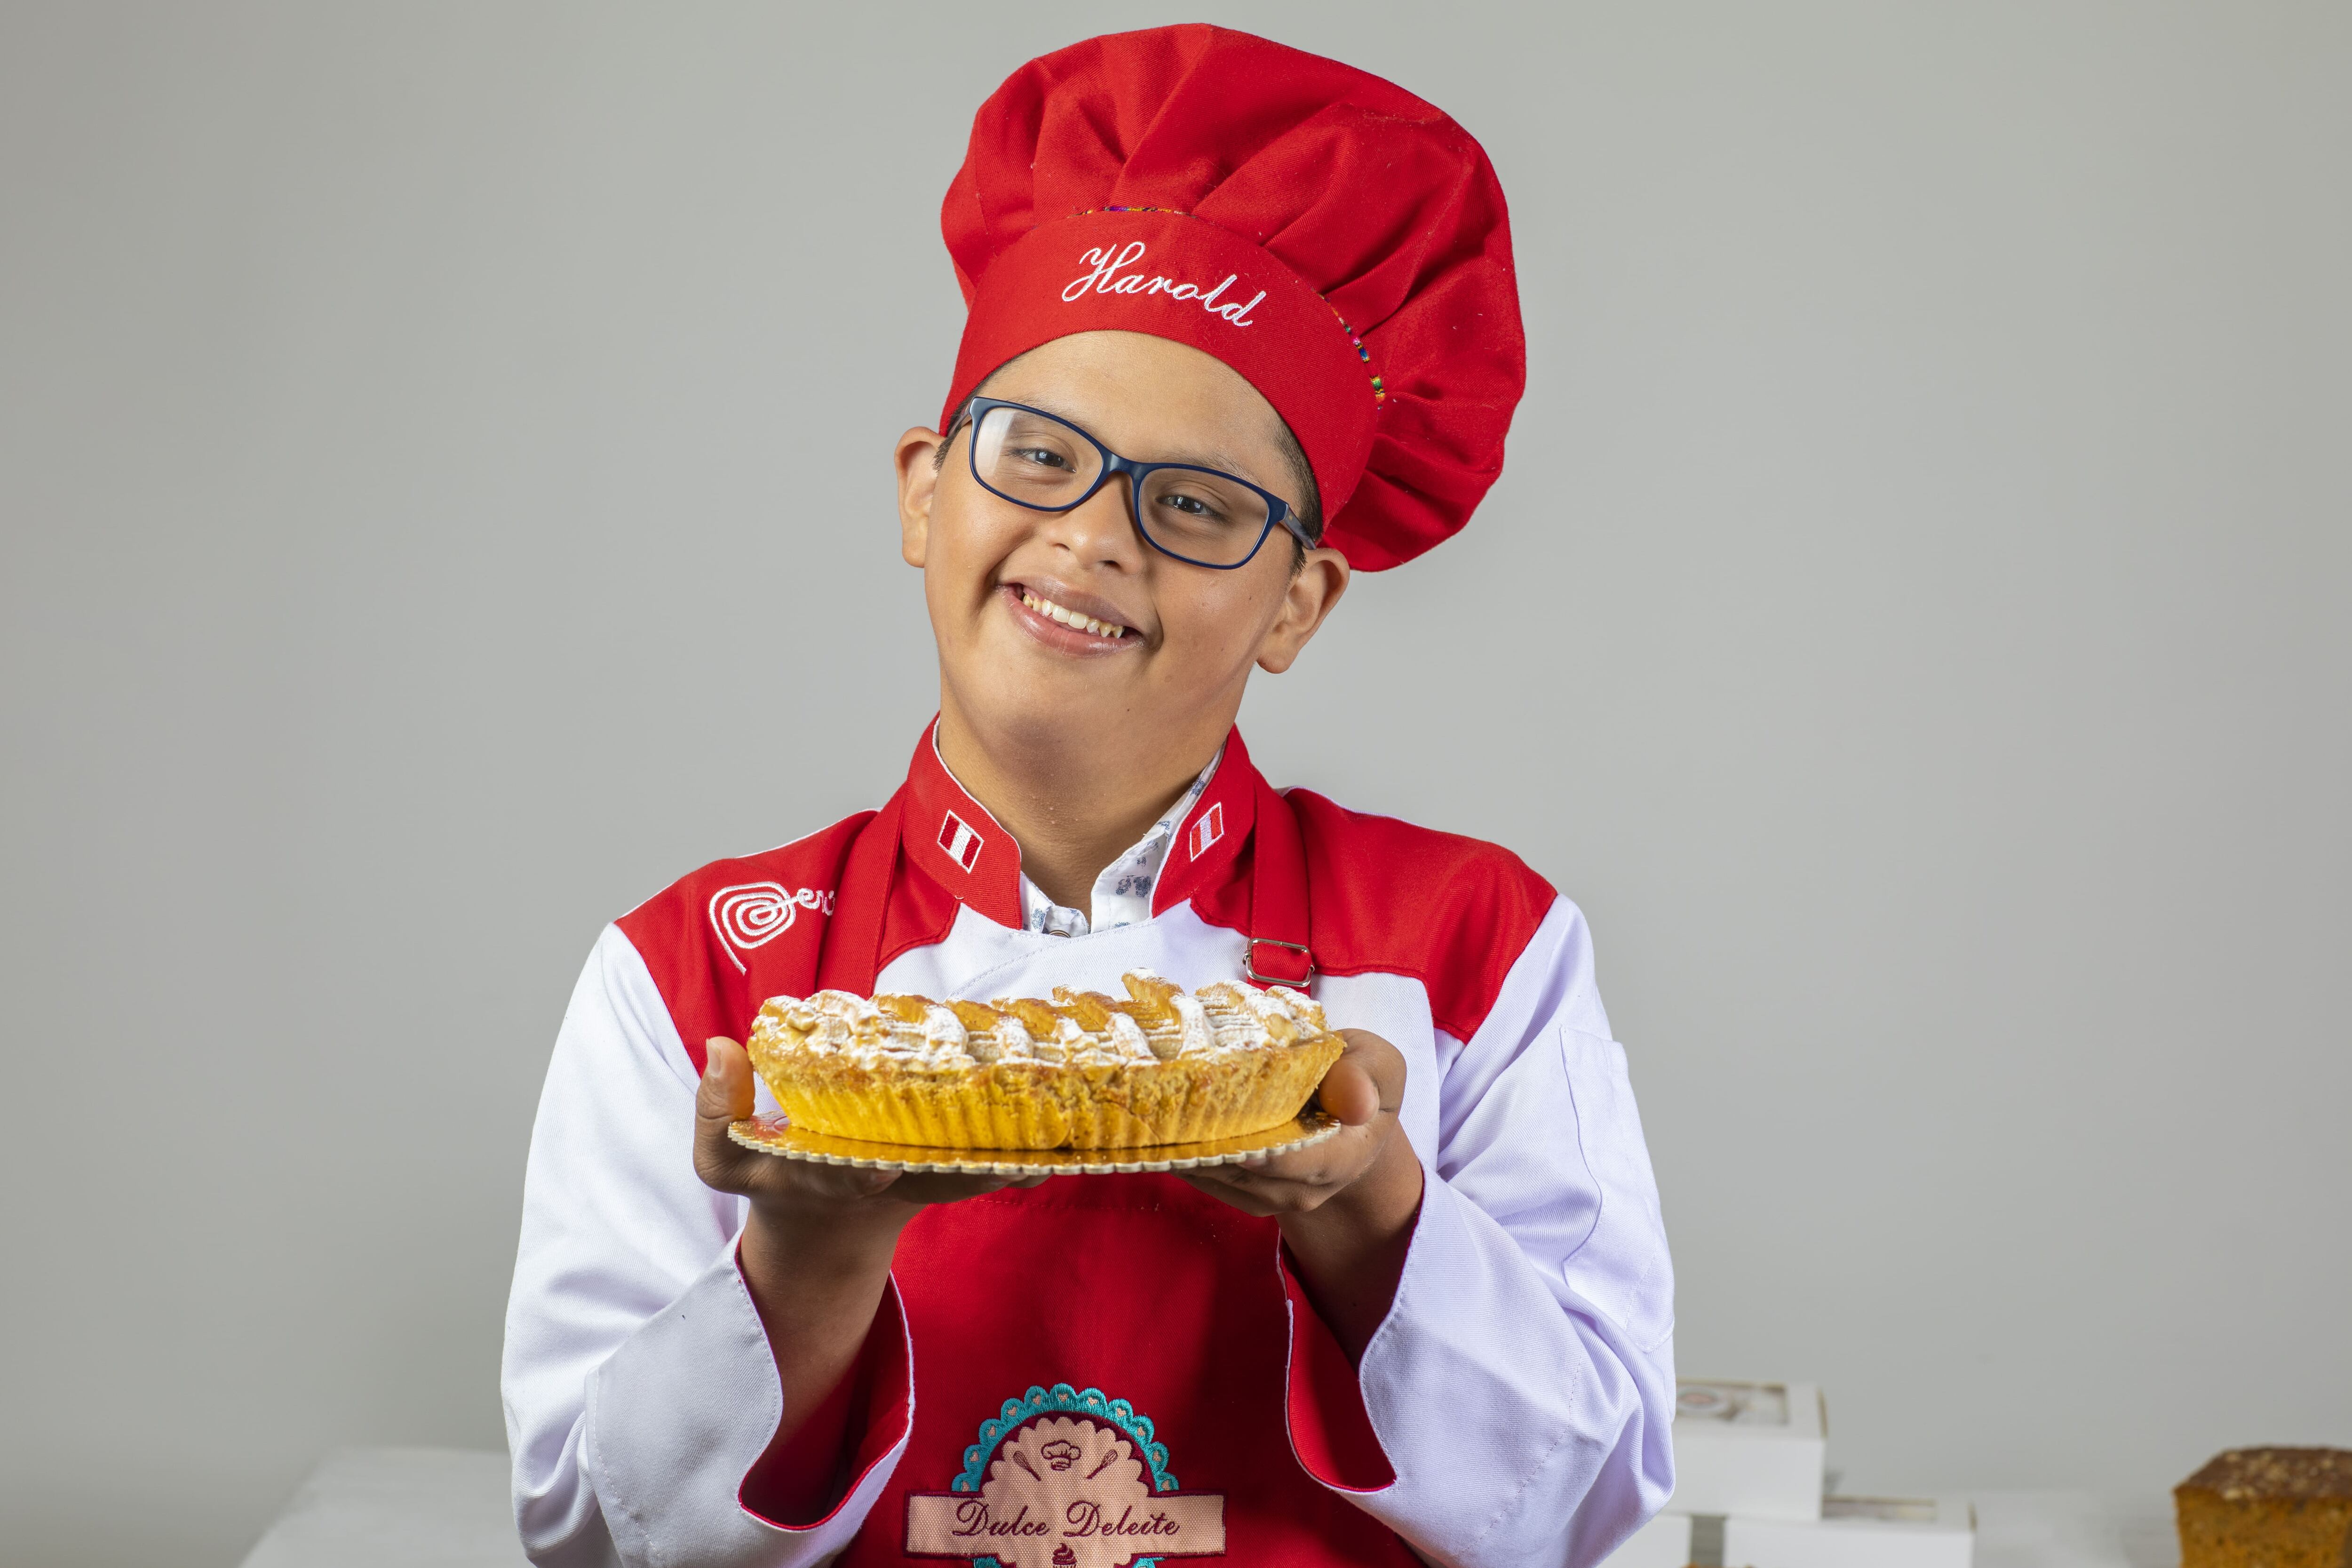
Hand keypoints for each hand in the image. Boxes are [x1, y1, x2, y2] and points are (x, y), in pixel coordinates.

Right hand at [694, 1037, 1048, 1234]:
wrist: (822, 1226)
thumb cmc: (773, 1177)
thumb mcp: (726, 1158)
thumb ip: (715, 1109)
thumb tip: (720, 1046)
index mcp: (826, 1179)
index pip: (845, 1176)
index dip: (866, 1170)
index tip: (878, 1169)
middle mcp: (883, 1183)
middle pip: (925, 1177)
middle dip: (961, 1164)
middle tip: (1000, 1153)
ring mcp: (918, 1181)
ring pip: (969, 1175)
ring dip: (1007, 1159)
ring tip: (1048, 1142)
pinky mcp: (946, 1174)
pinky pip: (989, 1167)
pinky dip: (1023, 1158)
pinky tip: (1061, 1140)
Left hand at [1176, 1028, 1417, 1220]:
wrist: (1348, 1119)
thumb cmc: (1359, 1079)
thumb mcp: (1376, 1062)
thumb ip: (1365, 1073)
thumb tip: (1355, 1100)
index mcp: (1341, 1159)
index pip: (1288, 1161)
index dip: (1250, 1142)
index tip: (1215, 1112)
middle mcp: (1302, 1190)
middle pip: (1239, 1169)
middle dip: (1202, 1134)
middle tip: (1165, 1096)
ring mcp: (1269, 1198)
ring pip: (1213, 1174)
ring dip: (1183, 1141)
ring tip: (1156, 1102)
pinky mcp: (1242, 1194)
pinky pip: (1203, 1176)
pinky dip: (1181, 1147)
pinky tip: (1162, 1117)